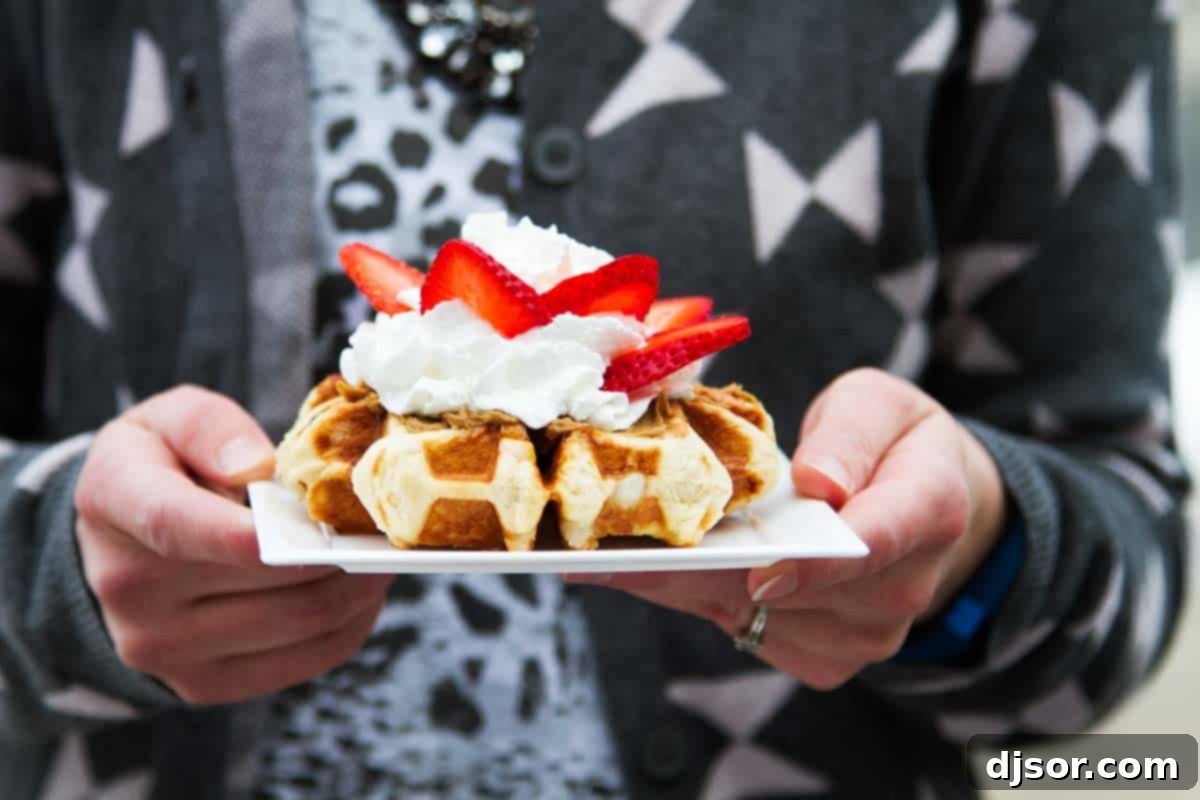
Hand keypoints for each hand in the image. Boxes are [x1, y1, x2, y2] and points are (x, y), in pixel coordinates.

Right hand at [75, 385, 391, 704]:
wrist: (117, 543)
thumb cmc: (162, 464)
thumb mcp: (171, 418)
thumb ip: (210, 428)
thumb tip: (256, 467)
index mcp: (114, 503)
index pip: (179, 524)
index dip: (253, 529)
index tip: (316, 517)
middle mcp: (128, 587)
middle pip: (268, 576)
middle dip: (340, 546)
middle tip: (383, 520)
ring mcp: (163, 648)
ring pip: (302, 620)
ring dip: (360, 585)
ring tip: (379, 551)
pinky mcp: (203, 684)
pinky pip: (308, 658)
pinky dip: (352, 622)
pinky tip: (359, 589)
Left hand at [567, 368, 1005, 688]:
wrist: (922, 502)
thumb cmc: (891, 442)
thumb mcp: (877, 404)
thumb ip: (849, 436)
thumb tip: (819, 484)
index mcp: (929, 510)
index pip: (877, 541)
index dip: (816, 563)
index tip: (761, 571)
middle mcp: (901, 591)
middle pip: (797, 592)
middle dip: (707, 568)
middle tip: (618, 548)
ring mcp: (863, 636)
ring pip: (754, 619)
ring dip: (683, 586)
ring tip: (612, 552)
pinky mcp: (823, 658)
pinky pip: (743, 634)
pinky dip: (690, 600)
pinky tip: (645, 568)